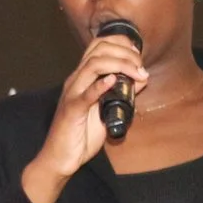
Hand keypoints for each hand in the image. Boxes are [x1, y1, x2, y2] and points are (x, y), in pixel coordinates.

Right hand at [21, 34, 150, 202]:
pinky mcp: (72, 111)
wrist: (60, 158)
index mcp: (82, 78)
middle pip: (99, 50)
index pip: (98, 46)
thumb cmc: (81, 135)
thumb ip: (122, 93)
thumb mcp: (107, 109)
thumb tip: (142, 77)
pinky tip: (113, 81)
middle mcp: (75, 81)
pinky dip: (100, 85)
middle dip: (125, 52)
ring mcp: (72, 94)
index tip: (138, 54)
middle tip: (140, 66)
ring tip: (136, 73)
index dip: (121, 43)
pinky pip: (85, 94)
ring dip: (120, 64)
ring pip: (94, 65)